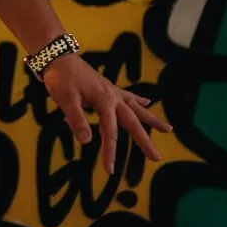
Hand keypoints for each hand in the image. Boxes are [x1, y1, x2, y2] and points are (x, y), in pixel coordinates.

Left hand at [40, 52, 172, 175]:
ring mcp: (112, 91)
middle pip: (133, 122)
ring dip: (152, 119)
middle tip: (157, 157)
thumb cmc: (60, 78)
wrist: (58, 56)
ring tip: (169, 129)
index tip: (110, 170)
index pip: (110, 132)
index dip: (110, 152)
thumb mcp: (65, 99)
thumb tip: (87, 141)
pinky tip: (148, 102)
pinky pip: (128, 96)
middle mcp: (113, 96)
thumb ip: (76, 119)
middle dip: (145, 141)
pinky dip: (139, 100)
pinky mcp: (108, 87)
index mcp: (104, 100)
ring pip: (137, 108)